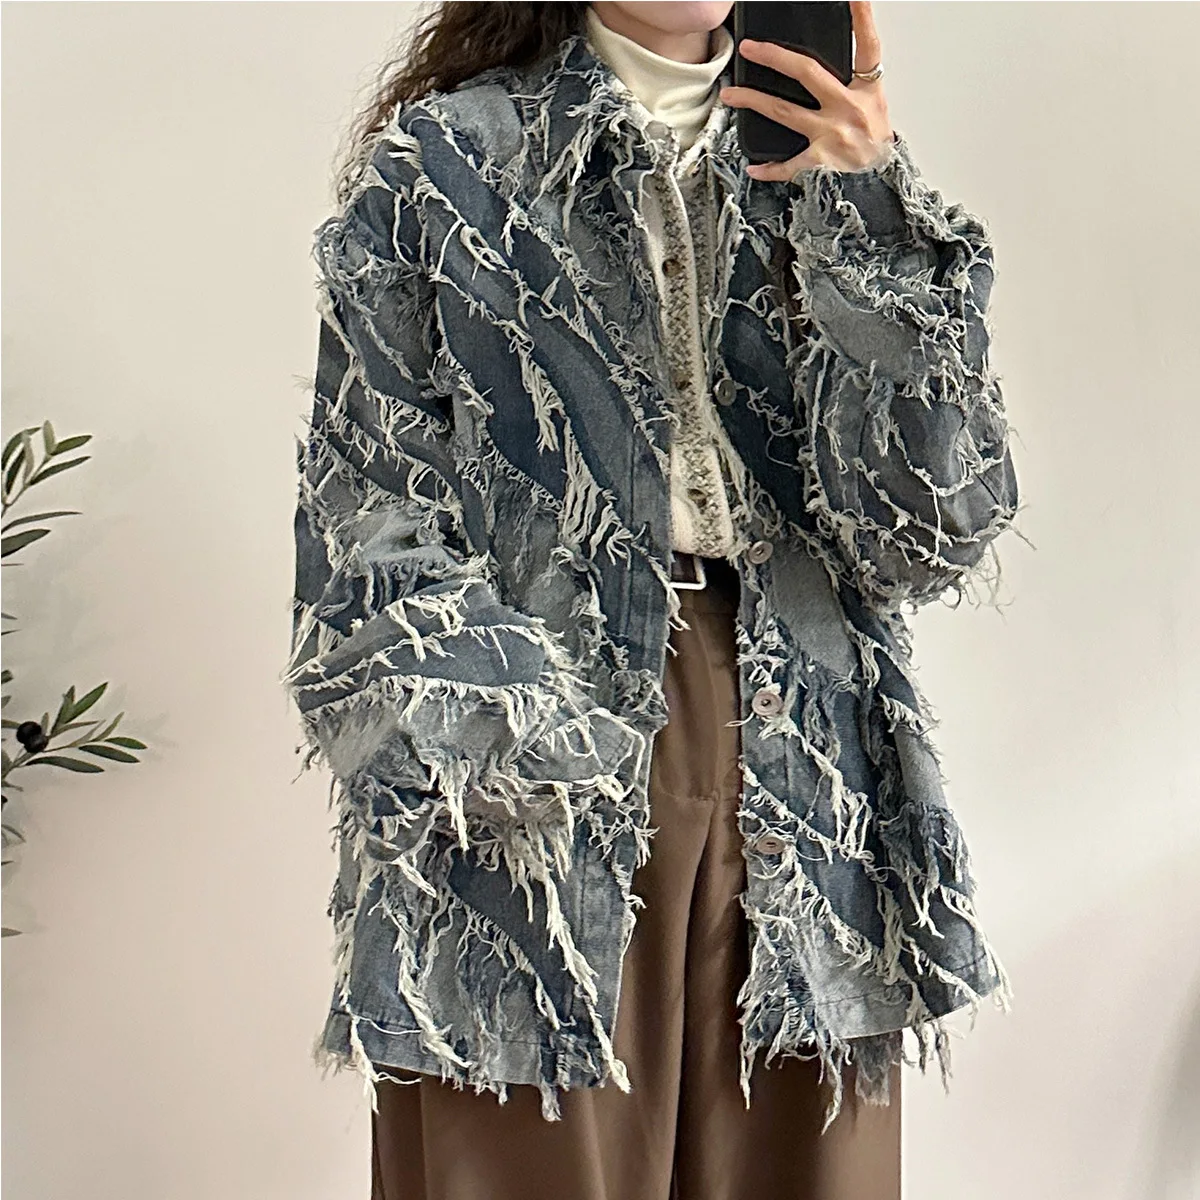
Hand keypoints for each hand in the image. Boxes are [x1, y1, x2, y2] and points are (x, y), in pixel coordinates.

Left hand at [718, 0, 894, 178]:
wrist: (883, 181)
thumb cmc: (876, 143)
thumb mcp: (875, 105)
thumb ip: (854, 84)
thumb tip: (823, 68)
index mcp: (866, 91)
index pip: (867, 47)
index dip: (862, 19)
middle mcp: (847, 109)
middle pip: (807, 72)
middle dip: (774, 57)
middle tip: (750, 48)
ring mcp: (832, 135)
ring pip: (784, 112)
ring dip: (753, 101)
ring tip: (730, 94)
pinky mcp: (820, 162)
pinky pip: (789, 165)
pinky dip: (770, 168)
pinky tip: (754, 166)